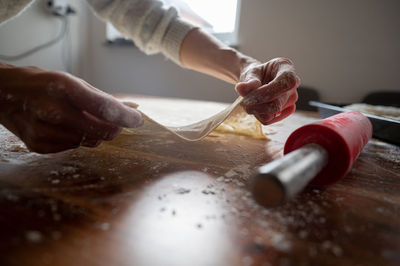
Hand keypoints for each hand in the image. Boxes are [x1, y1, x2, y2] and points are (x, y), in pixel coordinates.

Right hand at [0, 64, 142, 153]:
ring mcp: (45, 131)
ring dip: (95, 133)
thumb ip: (103, 98)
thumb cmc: (42, 84)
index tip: (138, 119)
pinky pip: (73, 147)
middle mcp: (54, 111)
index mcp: (65, 88)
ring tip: (82, 118)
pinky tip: (65, 126)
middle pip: (102, 132)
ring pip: (90, 142)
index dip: (126, 117)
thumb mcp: (73, 82)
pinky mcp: (39, 146)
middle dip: (115, 128)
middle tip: (116, 121)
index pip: (106, 108)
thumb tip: (132, 108)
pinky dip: (78, 138)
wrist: (2, 94)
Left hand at [236, 57, 299, 124]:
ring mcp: (291, 99)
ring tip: (248, 101)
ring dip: (255, 110)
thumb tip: (241, 88)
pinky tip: (255, 106)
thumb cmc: (256, 74)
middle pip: (277, 104)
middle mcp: (294, 85)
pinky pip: (268, 120)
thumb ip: (248, 80)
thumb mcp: (250, 72)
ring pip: (271, 114)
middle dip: (257, 106)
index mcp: (287, 69)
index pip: (284, 85)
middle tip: (243, 102)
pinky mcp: (285, 110)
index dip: (265, 93)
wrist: (258, 79)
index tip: (247, 97)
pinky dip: (257, 115)